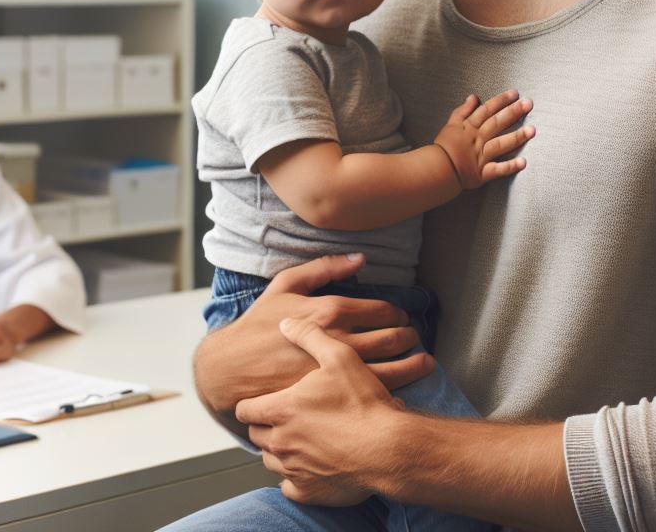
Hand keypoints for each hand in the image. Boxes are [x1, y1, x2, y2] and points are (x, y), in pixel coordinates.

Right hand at [195, 254, 432, 431]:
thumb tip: (360, 258)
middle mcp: (336, 341)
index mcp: (328, 311)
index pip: (380, 310)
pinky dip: (395, 388)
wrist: (234, 368)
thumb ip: (324, 268)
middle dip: (408, 335)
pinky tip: (402, 385)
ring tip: (421, 359)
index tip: (400, 315)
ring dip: (412, 362)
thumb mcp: (285, 285)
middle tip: (412, 335)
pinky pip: (372, 392)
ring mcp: (336, 372)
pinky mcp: (332, 397)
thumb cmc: (259, 324)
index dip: (396, 312)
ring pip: (389, 367)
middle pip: (390, 338)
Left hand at [236, 316, 406, 506]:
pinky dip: (294, 478)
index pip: (244, 409)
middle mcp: (281, 442)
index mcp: (281, 409)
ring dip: (278, 450)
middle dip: (264, 425)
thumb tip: (286, 323)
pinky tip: (308, 465)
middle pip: (255, 435)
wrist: (388, 447)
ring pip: (270, 461)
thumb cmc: (363, 402)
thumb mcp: (338, 356)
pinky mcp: (310, 492)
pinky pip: (289, 487)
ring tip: (297, 438)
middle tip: (283, 416)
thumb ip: (308, 337)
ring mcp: (294, 470)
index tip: (262, 399)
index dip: (250, 402)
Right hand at [435, 91, 534, 189]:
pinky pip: (497, 169)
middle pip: (496, 123)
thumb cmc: (444, 147)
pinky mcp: (482, 173)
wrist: (436, 168)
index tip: (514, 93)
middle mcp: (477, 139)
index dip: (501, 100)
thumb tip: (473, 97)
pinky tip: (523, 162)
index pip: (487, 110)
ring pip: (500, 144)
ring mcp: (481, 156)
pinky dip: (510, 167)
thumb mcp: (451, 124)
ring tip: (531, 130)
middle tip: (528, 104)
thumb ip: (463, 111)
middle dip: (513, 113)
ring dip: (516, 137)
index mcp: (470, 127)